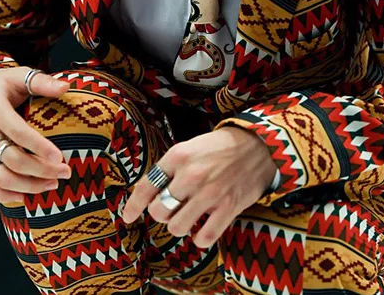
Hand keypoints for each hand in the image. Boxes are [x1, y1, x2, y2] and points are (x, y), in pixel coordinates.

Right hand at [0, 67, 72, 203]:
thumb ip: (41, 82)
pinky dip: (6, 196)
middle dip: (41, 170)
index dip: (39, 147)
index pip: (18, 133)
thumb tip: (65, 87)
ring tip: (53, 184)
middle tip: (65, 171)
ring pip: (1, 178)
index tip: (60, 157)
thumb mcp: (18, 76)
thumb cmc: (0, 85)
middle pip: (12, 160)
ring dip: (29, 186)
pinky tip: (27, 195)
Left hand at [121, 127, 276, 247]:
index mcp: (177, 157)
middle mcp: (190, 176)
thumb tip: (149, 192)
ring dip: (179, 225)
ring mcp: (209, 194)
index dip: (133, 206)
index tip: (128, 217)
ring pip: (177, 227)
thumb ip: (169, 168)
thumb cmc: (218, 147)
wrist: (256, 145)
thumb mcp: (188, 147)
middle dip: (161, 213)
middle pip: (159, 211)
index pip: (146, 187)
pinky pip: (204, 237)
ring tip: (187, 217)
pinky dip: (199, 239)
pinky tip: (201, 230)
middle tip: (170, 208)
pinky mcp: (228, 208)